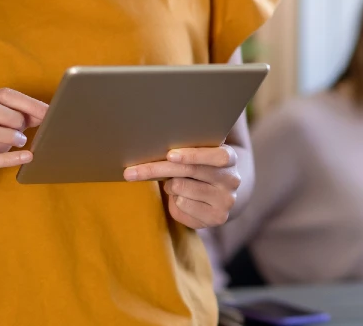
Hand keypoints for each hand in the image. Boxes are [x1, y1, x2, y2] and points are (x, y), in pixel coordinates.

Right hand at [0, 88, 47, 197]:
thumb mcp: (1, 127)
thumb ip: (21, 118)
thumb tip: (47, 113)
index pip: (2, 94)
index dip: (27, 102)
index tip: (49, 112)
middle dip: (10, 116)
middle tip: (25, 128)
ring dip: (4, 133)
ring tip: (22, 141)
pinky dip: (5, 159)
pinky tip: (25, 158)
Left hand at [123, 146, 240, 228]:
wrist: (221, 193)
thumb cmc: (201, 167)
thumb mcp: (200, 154)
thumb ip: (185, 149)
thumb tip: (151, 143)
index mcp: (230, 158)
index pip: (216, 155)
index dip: (193, 155)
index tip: (169, 155)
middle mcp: (232, 179)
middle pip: (189, 172)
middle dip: (157, 169)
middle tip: (130, 172)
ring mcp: (226, 200)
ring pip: (181, 190)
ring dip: (170, 186)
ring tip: (175, 184)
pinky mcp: (217, 218)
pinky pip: (182, 207)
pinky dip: (175, 202)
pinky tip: (181, 198)